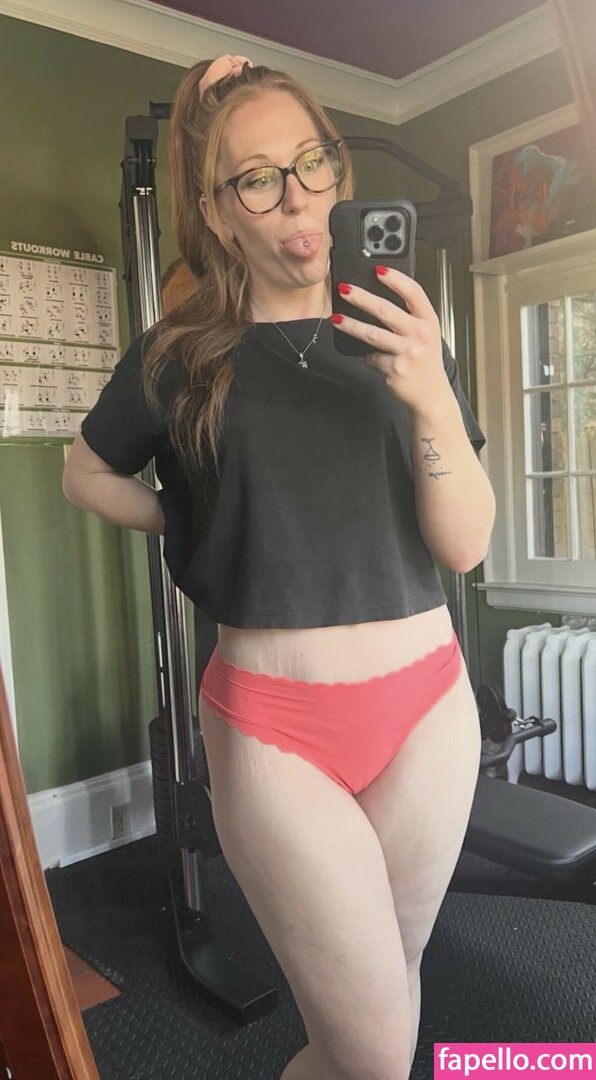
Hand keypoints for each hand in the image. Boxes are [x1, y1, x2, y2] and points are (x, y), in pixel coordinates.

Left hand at [332, 267, 450, 414]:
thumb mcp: (426, 334)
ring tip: (336, 319)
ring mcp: (407, 352)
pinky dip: (365, 356)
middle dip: (361, 298)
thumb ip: (410, 316)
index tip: (378, 270)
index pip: (414, 293)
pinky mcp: (394, 368)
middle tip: (345, 289)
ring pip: (372, 334)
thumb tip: (379, 296)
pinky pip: (371, 357)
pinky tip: (363, 355)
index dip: (396, 279)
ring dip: (351, 325)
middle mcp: (420, 334)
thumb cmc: (426, 361)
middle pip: (386, 310)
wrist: (431, 393)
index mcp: (428, 321)